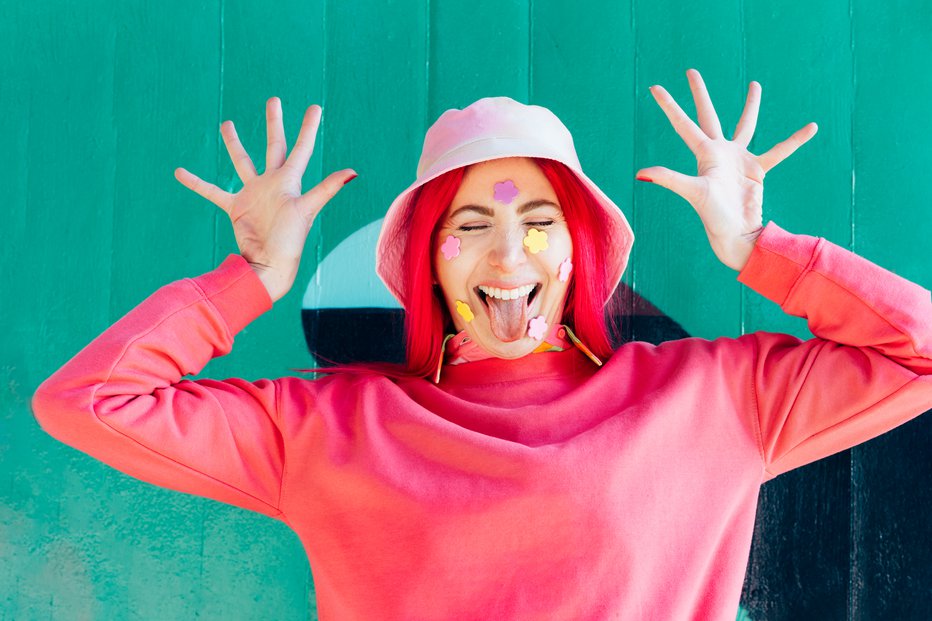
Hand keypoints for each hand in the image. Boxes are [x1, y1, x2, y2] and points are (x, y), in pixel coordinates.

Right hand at [175, 98, 356, 301]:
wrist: (268, 264)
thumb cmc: (290, 240)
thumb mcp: (308, 209)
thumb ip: (327, 189)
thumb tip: (353, 171)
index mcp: (290, 181)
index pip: (301, 148)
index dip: (308, 128)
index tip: (314, 107)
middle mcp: (273, 183)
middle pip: (274, 145)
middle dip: (274, 123)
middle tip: (273, 100)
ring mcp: (254, 194)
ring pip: (243, 161)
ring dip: (235, 144)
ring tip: (226, 124)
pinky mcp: (236, 208)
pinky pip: (213, 192)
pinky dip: (198, 183)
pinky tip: (180, 172)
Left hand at [637, 69, 816, 270]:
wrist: (737, 234)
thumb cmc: (713, 215)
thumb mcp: (692, 192)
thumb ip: (669, 179)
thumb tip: (640, 173)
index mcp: (704, 153)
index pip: (683, 123)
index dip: (669, 105)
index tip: (654, 88)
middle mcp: (719, 152)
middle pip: (707, 115)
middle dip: (700, 94)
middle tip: (691, 71)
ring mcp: (738, 160)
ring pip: (744, 125)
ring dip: (749, 106)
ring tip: (755, 84)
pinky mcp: (756, 170)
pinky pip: (778, 151)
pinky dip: (793, 141)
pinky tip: (811, 127)